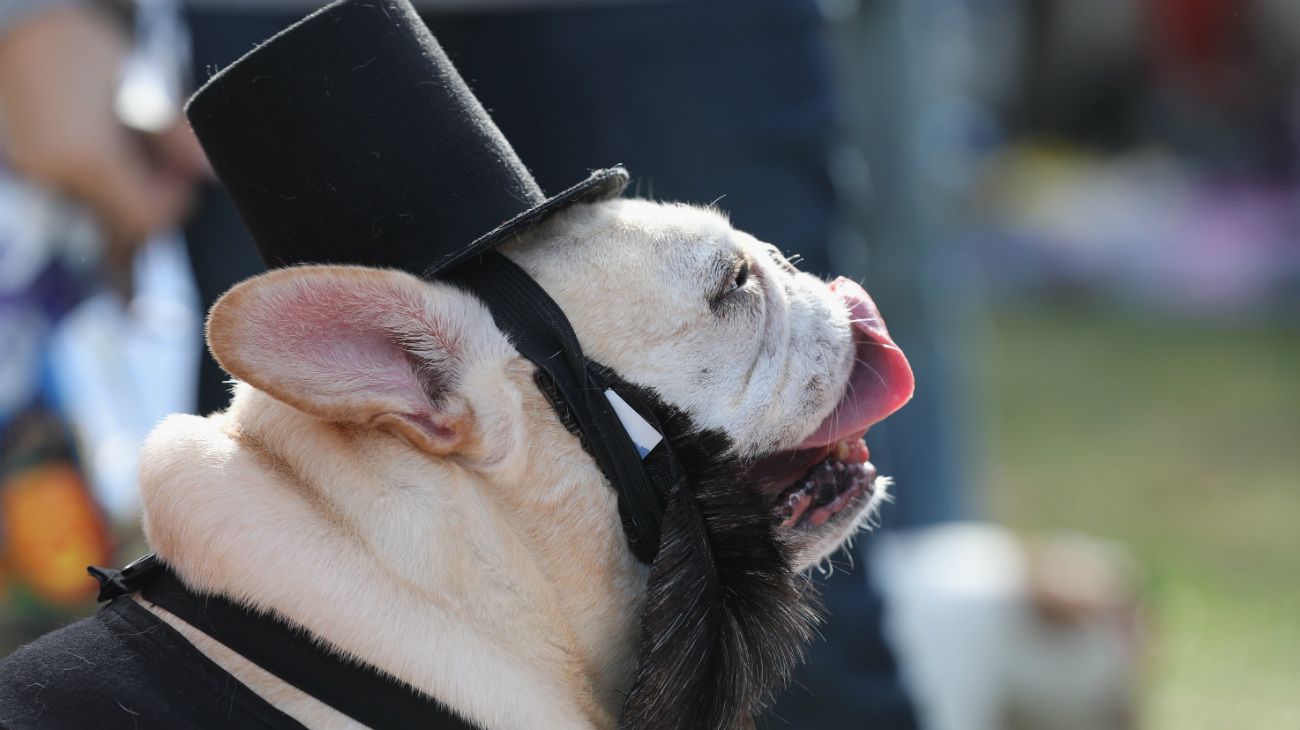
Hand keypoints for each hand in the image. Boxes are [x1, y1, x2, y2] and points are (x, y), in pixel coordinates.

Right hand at [0, 7, 206, 255]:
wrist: (19, 21)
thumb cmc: (79, 43)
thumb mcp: (142, 84)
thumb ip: (177, 135)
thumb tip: (207, 169)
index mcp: (88, 160)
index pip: (145, 218)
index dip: (174, 203)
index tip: (184, 176)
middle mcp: (57, 175)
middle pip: (122, 220)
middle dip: (151, 197)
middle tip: (165, 161)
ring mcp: (38, 173)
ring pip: (100, 208)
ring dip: (127, 190)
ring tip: (136, 146)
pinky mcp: (28, 165)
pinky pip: (76, 190)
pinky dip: (101, 180)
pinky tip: (110, 143)